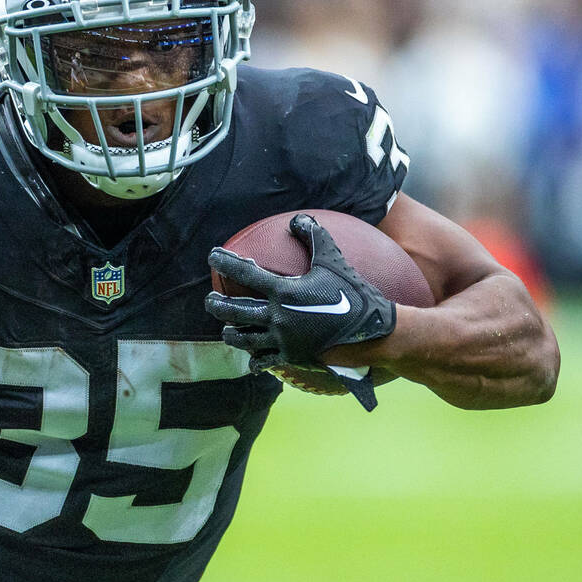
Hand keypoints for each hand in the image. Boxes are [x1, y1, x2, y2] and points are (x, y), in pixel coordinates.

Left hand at [205, 213, 395, 370]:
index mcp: (284, 292)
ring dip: (233, 335)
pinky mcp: (292, 357)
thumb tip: (297, 219)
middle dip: (217, 305)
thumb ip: (314, 237)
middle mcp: (278, 317)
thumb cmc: (353, 293)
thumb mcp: (333, 260)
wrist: (372, 332)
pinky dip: (256, 361)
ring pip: (246, 340)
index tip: (212, 255)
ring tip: (227, 331)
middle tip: (210, 300)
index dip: (226, 262)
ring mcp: (283, 340)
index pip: (246, 273)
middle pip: (235, 312)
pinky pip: (266, 361)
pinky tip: (252, 362)